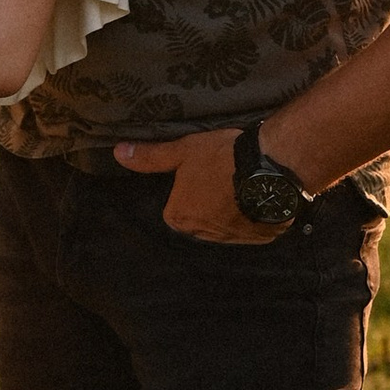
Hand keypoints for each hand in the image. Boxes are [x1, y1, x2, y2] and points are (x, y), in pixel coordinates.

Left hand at [111, 127, 284, 243]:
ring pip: (225, 224)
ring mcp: (232, 239)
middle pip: (200, 217)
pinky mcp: (259, 238)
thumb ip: (151, 157)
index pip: (176, 206)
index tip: (201, 172)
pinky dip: (253, 215)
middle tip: (222, 176)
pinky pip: (251, 228)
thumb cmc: (221, 158)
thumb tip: (118, 154)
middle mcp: (201, 235)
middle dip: (209, 202)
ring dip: (231, 210)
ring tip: (242, 184)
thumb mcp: (182, 151)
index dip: (189, 187)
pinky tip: (258, 196)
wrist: (270, 167)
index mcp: (179, 217)